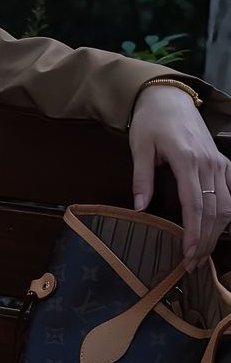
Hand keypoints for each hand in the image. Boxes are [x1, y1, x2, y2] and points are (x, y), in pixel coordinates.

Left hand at [129, 86, 230, 269]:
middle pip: (214, 210)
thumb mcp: (139, 146)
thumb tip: (140, 208)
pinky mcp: (222, 162)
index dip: (194, 232)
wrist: (169, 97)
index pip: (195, 204)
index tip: (188, 254)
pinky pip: (230, 193)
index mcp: (187, 159)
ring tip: (202, 255)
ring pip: (226, 204)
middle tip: (192, 264)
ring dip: (216, 232)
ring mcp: (219, 162)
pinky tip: (216, 231)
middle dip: (205, 240)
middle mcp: (208, 163)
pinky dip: (226, 215)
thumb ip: (141, 178)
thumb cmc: (151, 121)